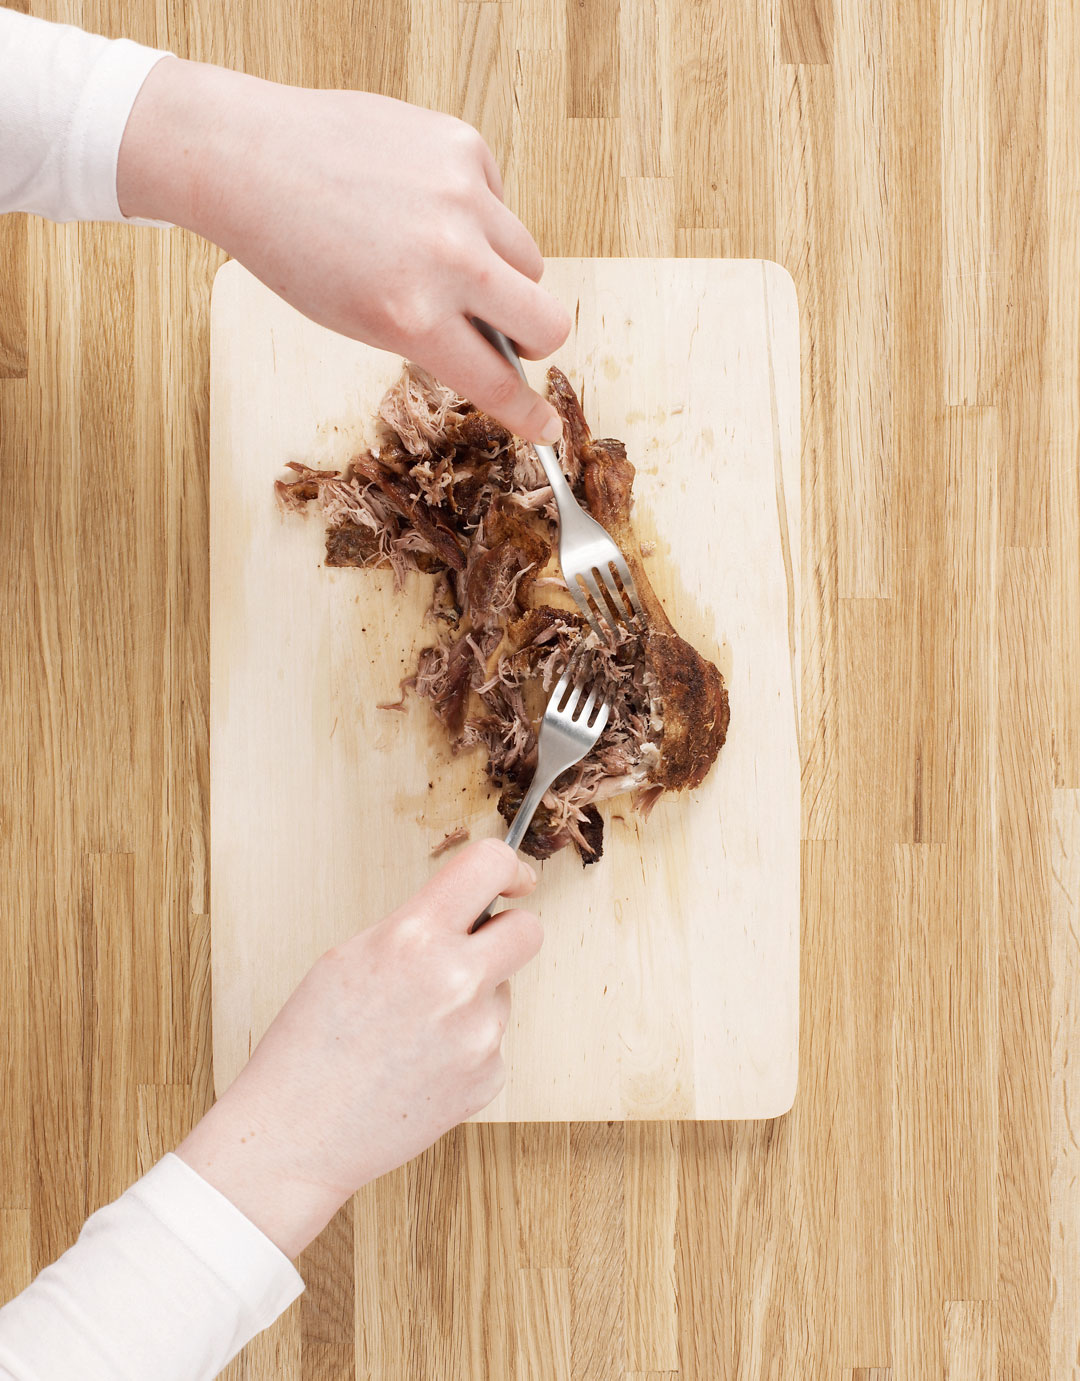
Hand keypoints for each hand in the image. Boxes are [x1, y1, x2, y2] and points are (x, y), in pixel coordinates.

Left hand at [117, 58, 568, 442]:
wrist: (249, 157)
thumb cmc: (292, 248)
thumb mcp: (359, 320)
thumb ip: (433, 335)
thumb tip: (496, 343)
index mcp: (412, 318)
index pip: (497, 382)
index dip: (528, 413)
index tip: (545, 427)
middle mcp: (447, 259)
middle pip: (549, 321)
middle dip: (537, 339)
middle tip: (512, 333)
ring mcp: (462, 197)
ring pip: (529, 258)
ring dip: (503, 271)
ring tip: (444, 254)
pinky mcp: (464, 146)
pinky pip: (498, 199)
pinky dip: (473, 211)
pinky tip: (419, 199)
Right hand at [176, 839, 540, 1257]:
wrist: (294, 1136)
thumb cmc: (307, 1046)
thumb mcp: (348, 958)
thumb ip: (414, 929)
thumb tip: (464, 915)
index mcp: (413, 938)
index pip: (489, 865)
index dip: (507, 867)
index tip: (509, 880)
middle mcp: (456, 981)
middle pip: (529, 930)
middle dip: (507, 932)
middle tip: (475, 949)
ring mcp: (479, 1035)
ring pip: (502, 991)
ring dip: (474, 998)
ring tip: (412, 1030)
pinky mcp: (489, 1078)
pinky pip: (492, 1041)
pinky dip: (466, 1046)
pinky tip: (419, 1065)